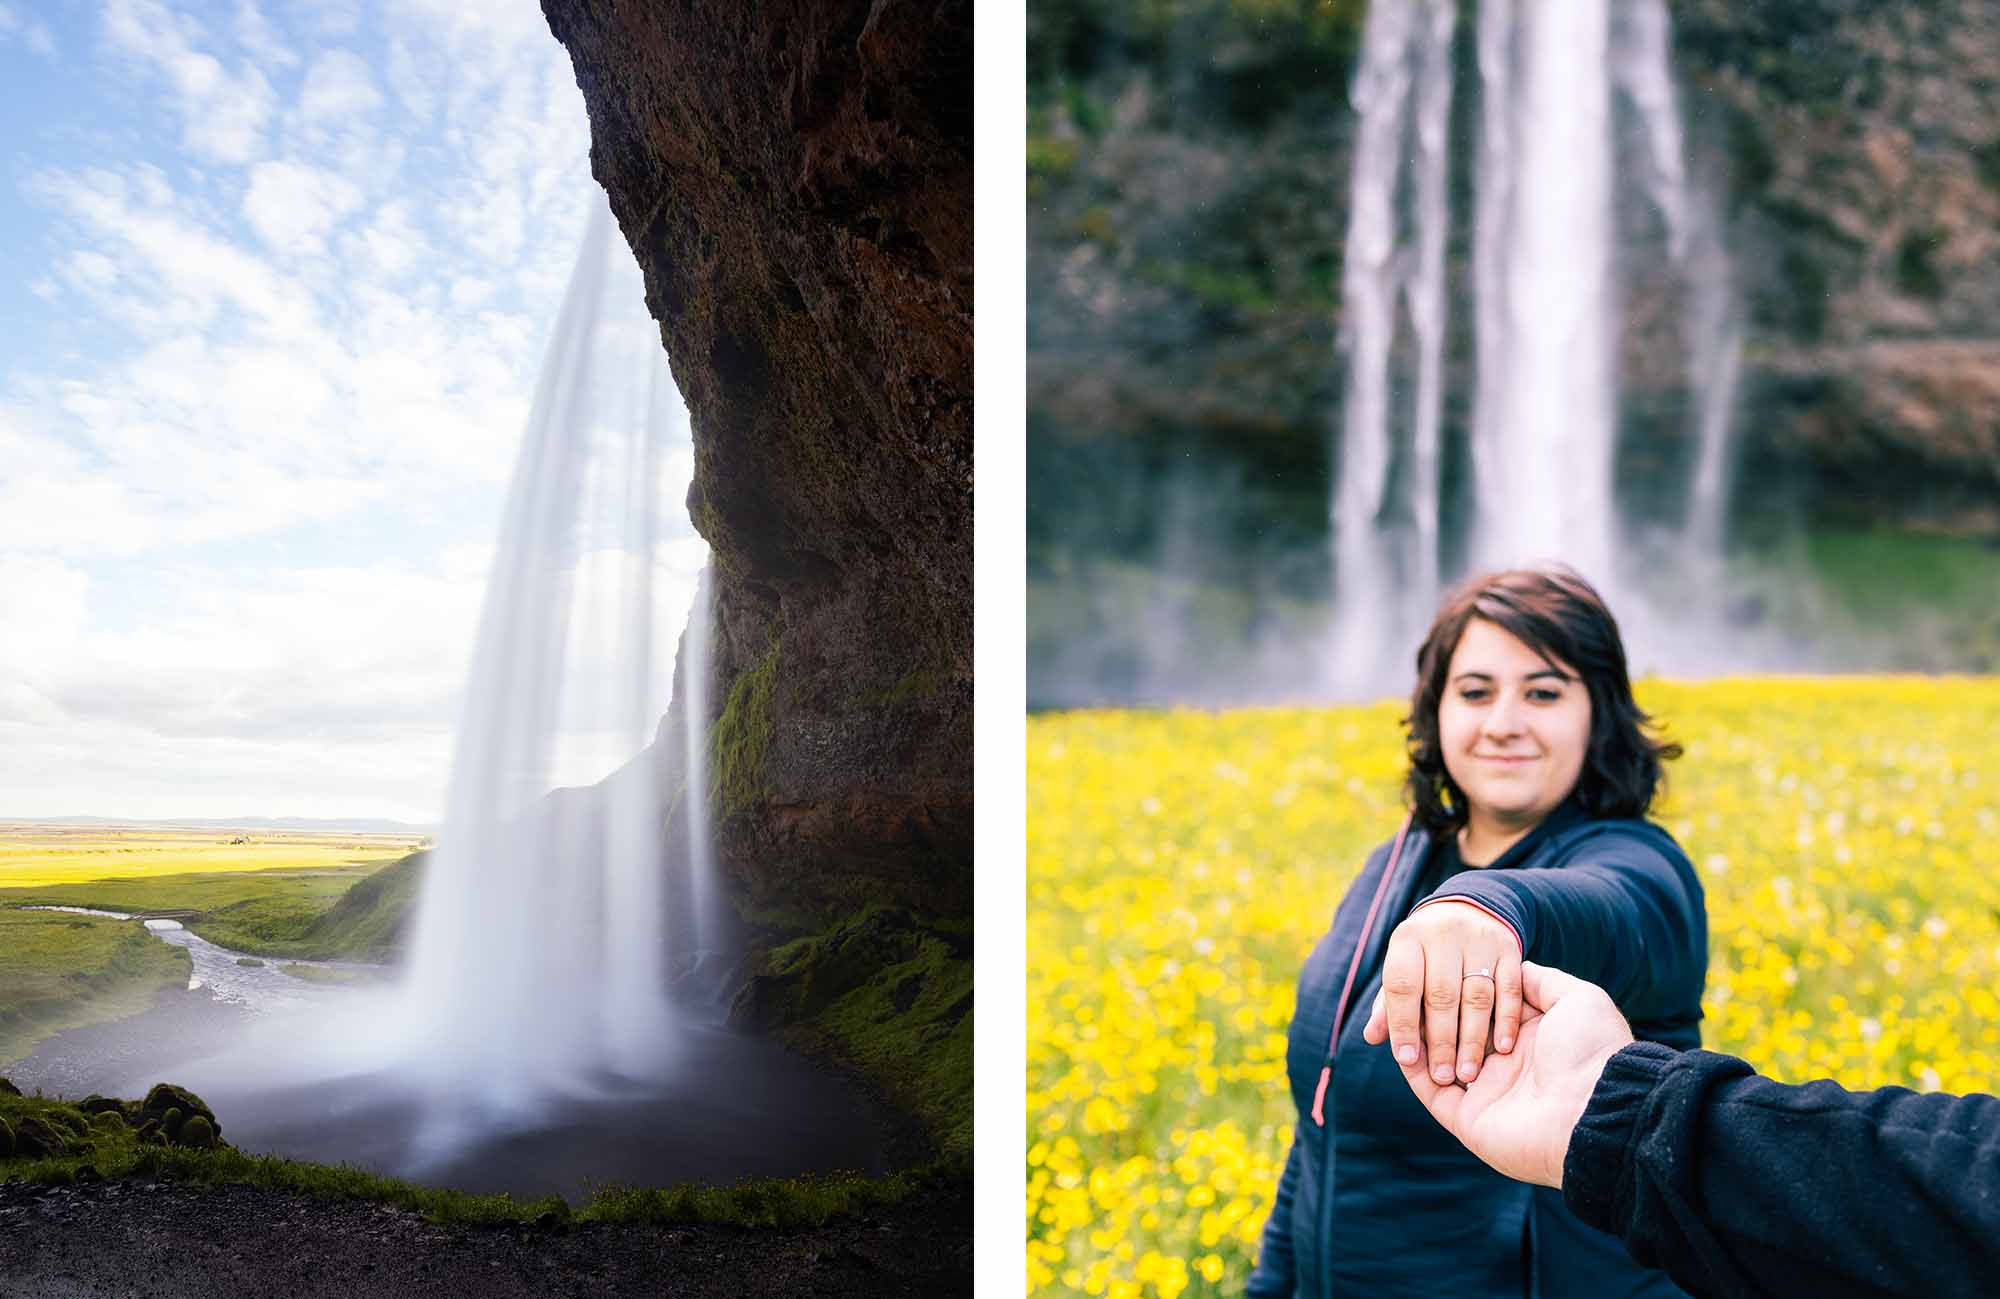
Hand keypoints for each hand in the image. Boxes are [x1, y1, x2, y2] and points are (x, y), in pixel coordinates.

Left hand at [1361, 900, 1522, 1084]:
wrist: (1468, 911)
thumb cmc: (1426, 954)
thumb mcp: (1404, 968)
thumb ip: (1389, 1003)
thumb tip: (1372, 1037)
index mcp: (1408, 939)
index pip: (1402, 984)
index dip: (1402, 1024)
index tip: (1407, 1060)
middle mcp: (1442, 935)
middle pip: (1441, 994)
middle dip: (1441, 1040)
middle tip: (1442, 1076)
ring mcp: (1479, 940)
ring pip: (1477, 995)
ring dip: (1473, 1038)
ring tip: (1468, 1073)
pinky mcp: (1509, 949)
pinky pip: (1509, 988)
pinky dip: (1505, 1020)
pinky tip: (1501, 1048)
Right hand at [1394, 961, 1634, 1186]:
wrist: (1596, 1107)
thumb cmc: (1590, 1050)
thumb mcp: (1578, 999)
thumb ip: (1543, 981)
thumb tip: (1517, 967)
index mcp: (1530, 1037)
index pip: (1484, 1009)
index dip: (1461, 989)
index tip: (1436, 967)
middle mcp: (1507, 1064)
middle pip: (1458, 1032)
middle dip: (1433, 1012)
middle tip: (1409, 989)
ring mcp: (1487, 1093)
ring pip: (1439, 1060)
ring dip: (1419, 1038)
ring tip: (1397, 1011)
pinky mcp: (1468, 1119)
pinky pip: (1431, 1092)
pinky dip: (1413, 1069)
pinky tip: (1400, 1043)